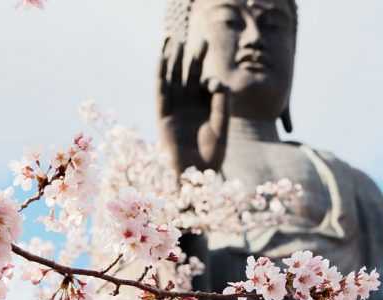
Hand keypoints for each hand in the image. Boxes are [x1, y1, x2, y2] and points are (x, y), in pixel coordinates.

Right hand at [157, 39, 229, 172]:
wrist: (196, 177)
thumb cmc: (211, 156)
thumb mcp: (221, 127)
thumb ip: (222, 105)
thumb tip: (217, 82)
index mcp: (204, 107)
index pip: (207, 85)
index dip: (211, 81)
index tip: (214, 86)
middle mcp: (189, 105)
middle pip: (190, 76)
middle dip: (195, 58)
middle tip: (202, 41)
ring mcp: (175, 109)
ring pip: (173, 79)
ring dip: (173, 60)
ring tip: (174, 39)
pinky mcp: (163, 116)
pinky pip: (161, 92)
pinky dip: (160, 75)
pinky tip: (162, 58)